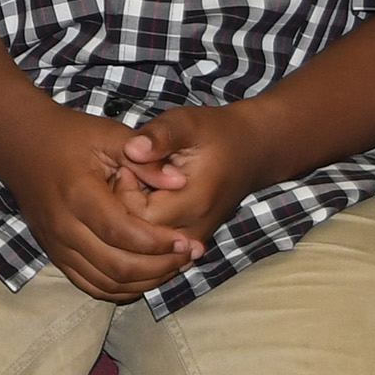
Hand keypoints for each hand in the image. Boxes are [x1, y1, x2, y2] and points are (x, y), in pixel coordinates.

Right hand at [0, 96, 202, 303]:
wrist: (20, 144)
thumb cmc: (68, 135)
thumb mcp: (109, 135)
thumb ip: (146, 161)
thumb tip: (180, 183)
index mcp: (79, 194)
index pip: (124, 234)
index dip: (159, 243)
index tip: (186, 241)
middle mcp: (64, 226)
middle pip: (117, 267)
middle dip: (160, 267)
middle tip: (188, 256)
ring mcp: (56, 244)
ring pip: (105, 283)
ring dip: (144, 282)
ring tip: (173, 267)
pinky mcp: (54, 254)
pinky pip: (90, 285)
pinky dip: (120, 288)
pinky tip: (145, 276)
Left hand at [113, 101, 269, 252]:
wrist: (251, 151)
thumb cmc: (214, 133)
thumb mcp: (186, 123)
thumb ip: (159, 136)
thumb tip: (131, 149)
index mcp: (194, 201)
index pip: (139, 217)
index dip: (123, 192)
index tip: (126, 165)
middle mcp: (196, 230)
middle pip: (140, 237)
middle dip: (124, 208)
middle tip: (127, 177)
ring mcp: (195, 242)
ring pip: (148, 249)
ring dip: (133, 222)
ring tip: (137, 189)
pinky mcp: (193, 245)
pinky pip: (158, 251)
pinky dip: (144, 231)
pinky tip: (145, 202)